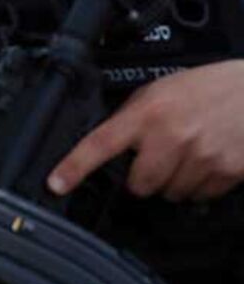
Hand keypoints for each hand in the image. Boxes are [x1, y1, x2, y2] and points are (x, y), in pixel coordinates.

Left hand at [49, 60, 243, 201]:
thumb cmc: (211, 87)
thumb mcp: (161, 90)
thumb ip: (134, 115)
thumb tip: (110, 141)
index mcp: (148, 113)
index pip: (101, 144)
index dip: (74, 167)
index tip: (56, 183)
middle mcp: (171, 137)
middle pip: (138, 184)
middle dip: (143, 176)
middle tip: (158, 156)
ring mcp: (200, 158)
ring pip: (169, 193)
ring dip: (173, 181)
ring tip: (188, 153)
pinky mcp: (226, 173)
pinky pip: (199, 196)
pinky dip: (200, 184)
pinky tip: (207, 160)